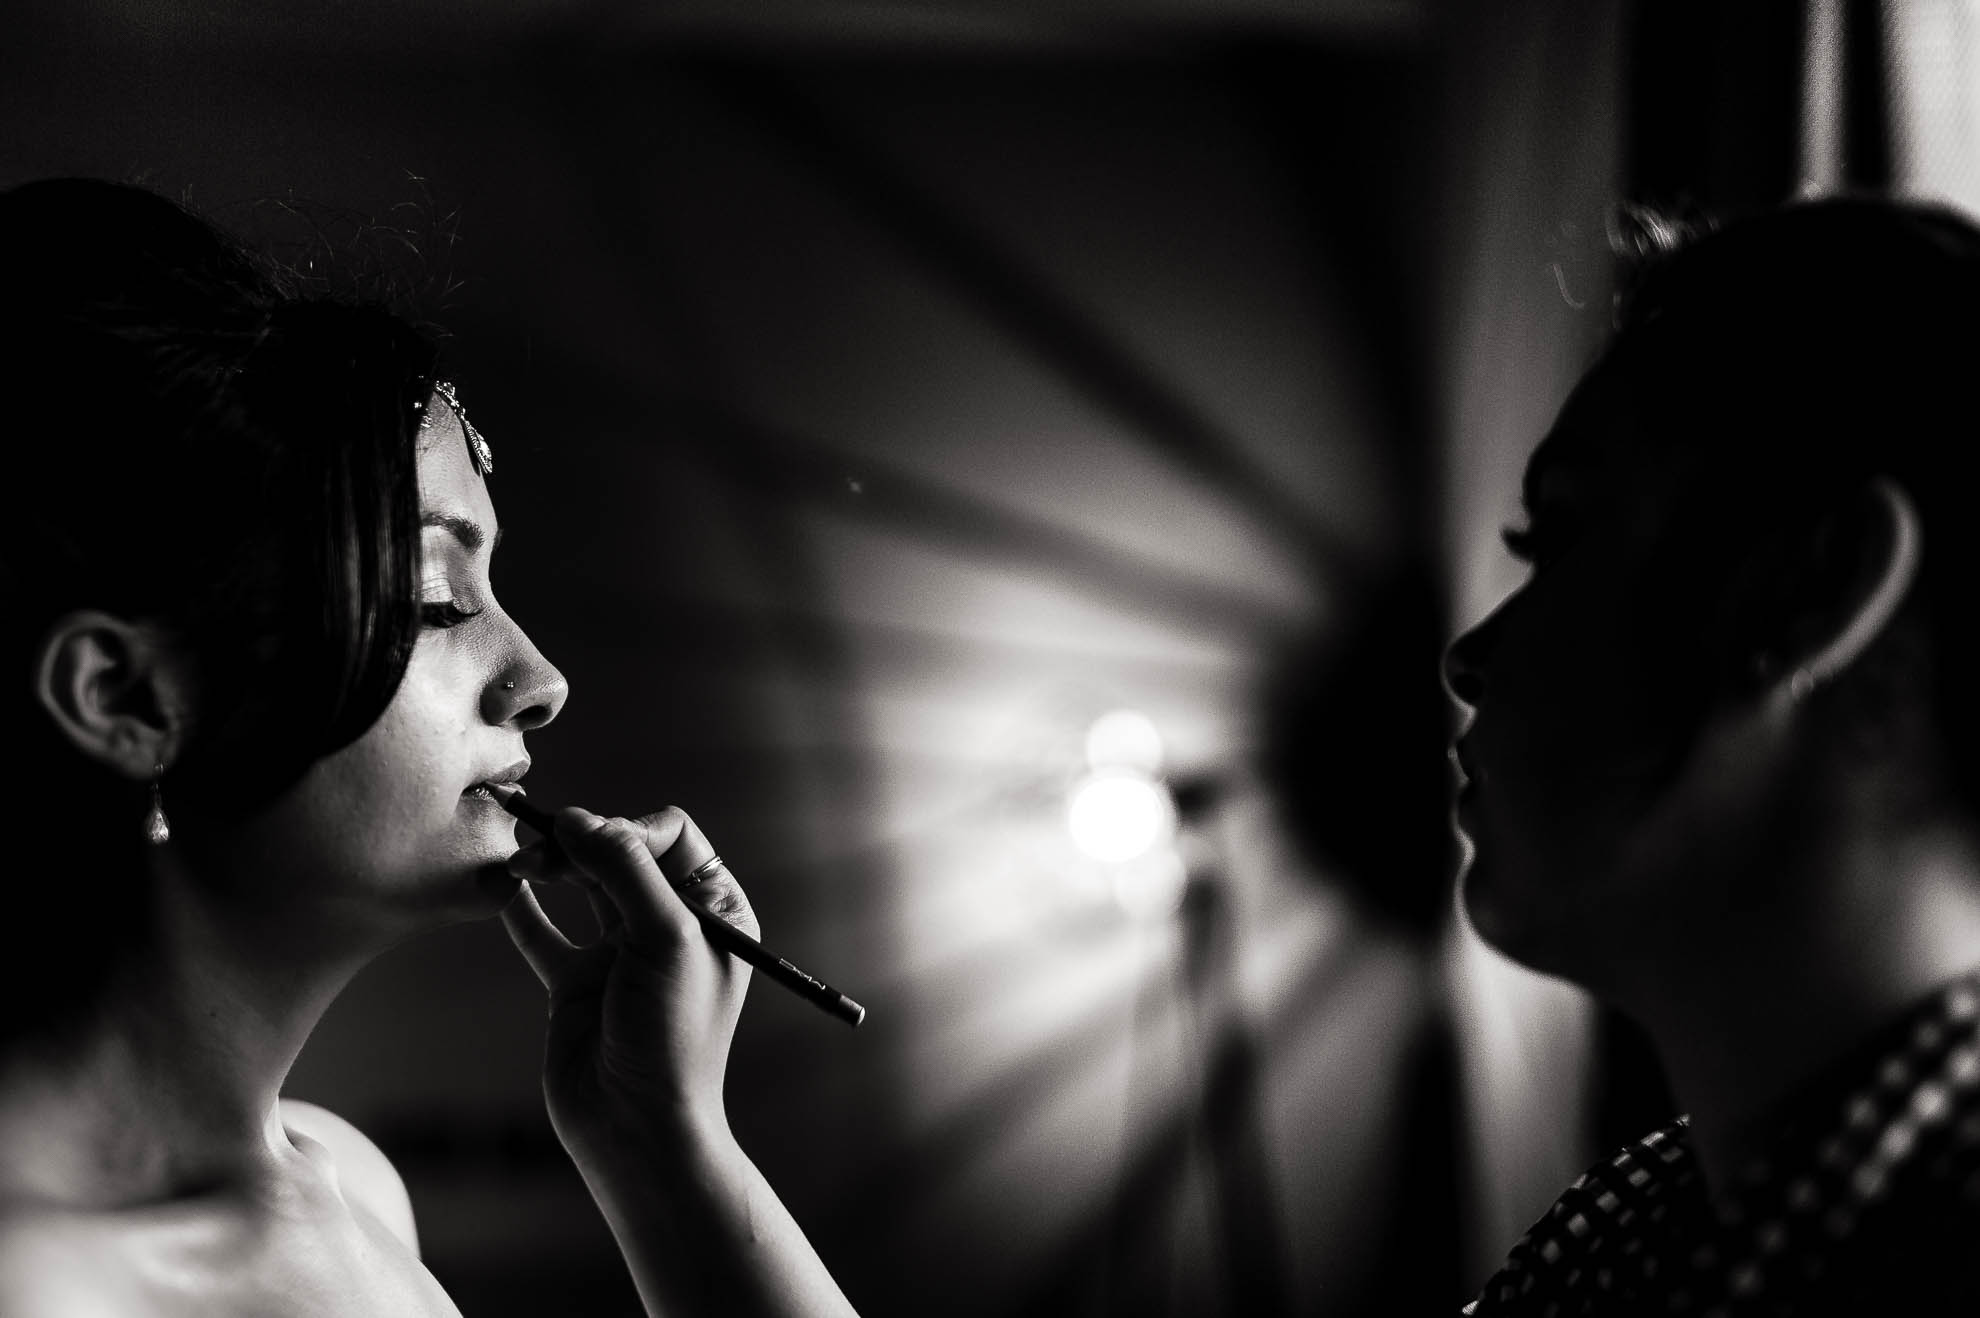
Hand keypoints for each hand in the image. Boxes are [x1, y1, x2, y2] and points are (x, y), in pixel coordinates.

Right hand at [499, 806, 757, 1173]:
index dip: (628, 830)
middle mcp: (669, 925)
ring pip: (581, 885)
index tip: (594, 842)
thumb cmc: (672, 1035)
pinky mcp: (576, 982)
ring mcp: (620, 953)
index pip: (670, 836)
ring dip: (549, 865)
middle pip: (620, 853)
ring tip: (517, 859)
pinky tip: (497, 885)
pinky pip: (542, 931)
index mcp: (714, 909)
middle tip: (539, 848)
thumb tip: (578, 819)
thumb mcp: (666, 937)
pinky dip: (520, 906)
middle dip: (580, 843)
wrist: (636, 1126)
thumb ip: (626, 869)